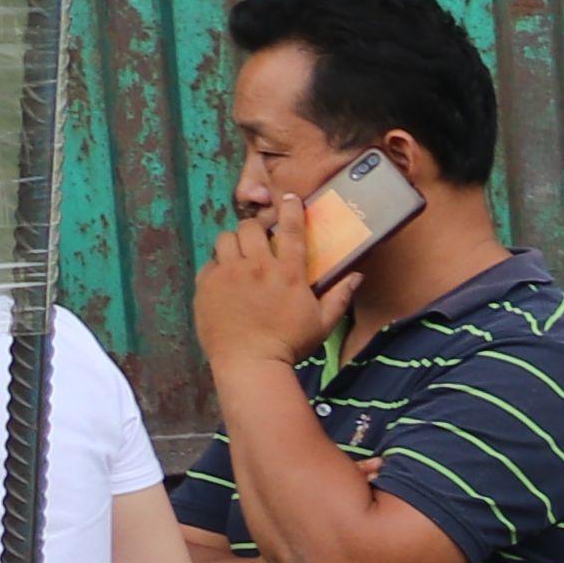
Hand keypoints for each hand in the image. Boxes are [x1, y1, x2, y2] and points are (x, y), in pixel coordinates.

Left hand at [191, 203, 350, 374]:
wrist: (250, 363)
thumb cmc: (289, 345)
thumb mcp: (323, 323)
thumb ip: (339, 296)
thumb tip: (356, 276)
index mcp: (287, 273)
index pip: (290, 230)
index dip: (291, 209)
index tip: (289, 198)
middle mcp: (256, 267)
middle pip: (250, 227)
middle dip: (254, 228)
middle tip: (258, 239)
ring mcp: (228, 274)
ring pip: (225, 239)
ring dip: (233, 243)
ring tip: (238, 256)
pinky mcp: (207, 285)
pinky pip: (209, 263)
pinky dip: (217, 266)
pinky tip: (225, 280)